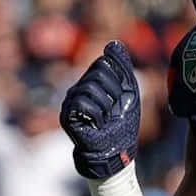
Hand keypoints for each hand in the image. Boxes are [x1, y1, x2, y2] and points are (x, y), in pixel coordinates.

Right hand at [60, 41, 140, 178]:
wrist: (116, 152)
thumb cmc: (123, 124)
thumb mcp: (129, 91)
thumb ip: (122, 67)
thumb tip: (113, 44)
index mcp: (91, 82)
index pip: (104, 63)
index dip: (120, 80)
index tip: (121, 98)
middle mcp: (77, 89)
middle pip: (98, 73)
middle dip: (115, 92)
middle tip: (114, 111)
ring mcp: (69, 102)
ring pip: (91, 87)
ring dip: (107, 106)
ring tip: (106, 119)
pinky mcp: (66, 116)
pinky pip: (83, 103)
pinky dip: (98, 115)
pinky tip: (99, 124)